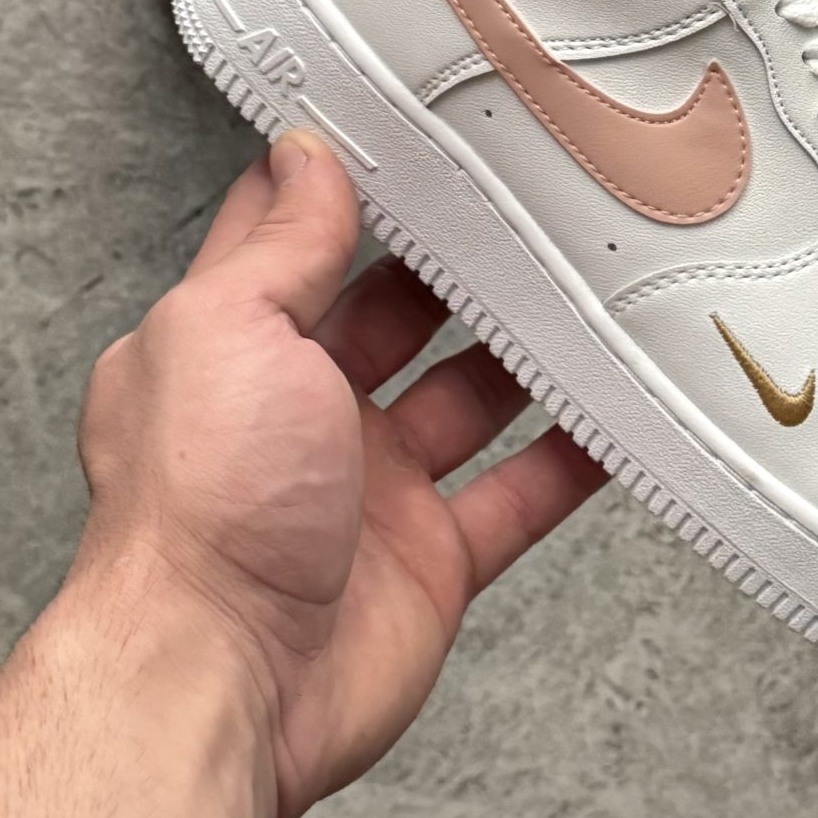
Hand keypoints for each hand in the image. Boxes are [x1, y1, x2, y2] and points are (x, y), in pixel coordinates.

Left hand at [71, 130, 605, 817]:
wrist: (221, 680)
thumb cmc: (197, 509)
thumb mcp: (228, 329)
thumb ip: (281, 246)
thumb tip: (303, 158)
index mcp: (229, 351)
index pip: (291, 245)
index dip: (346, 189)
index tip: (416, 138)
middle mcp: (294, 417)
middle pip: (396, 318)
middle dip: (459, 269)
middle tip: (533, 208)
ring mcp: (367, 492)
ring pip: (469, 400)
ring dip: (528, 355)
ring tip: (594, 292)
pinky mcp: (430, 561)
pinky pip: (519, 495)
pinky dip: (573, 461)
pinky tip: (620, 417)